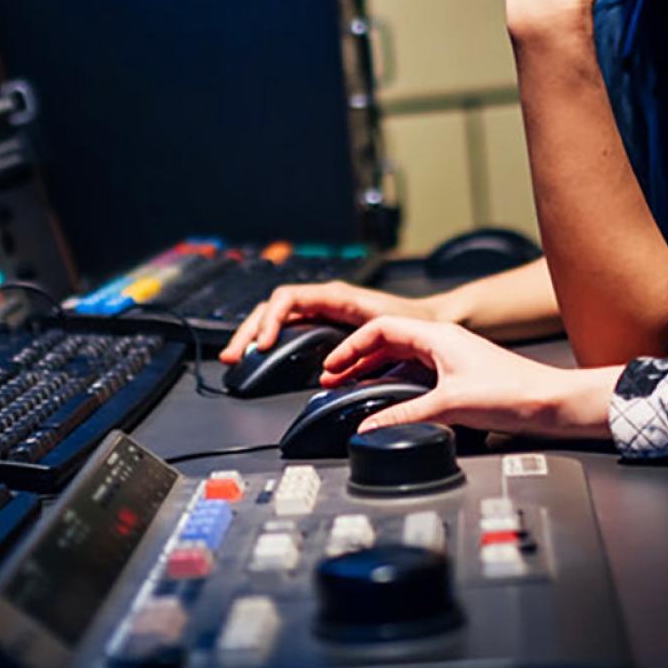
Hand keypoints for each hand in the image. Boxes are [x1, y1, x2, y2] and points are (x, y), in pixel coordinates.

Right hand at [218, 283, 439, 362]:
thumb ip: (361, 349)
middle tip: (232, 355)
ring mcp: (323, 310)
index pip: (288, 298)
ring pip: (277, 316)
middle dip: (249, 329)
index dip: (270, 321)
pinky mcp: (326, 324)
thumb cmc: (416, 324)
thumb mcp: (386, 334)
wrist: (435, 322)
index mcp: (337, 296)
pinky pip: (290, 327)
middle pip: (274, 307)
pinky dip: (271, 340)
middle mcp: (326, 299)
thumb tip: (330, 371)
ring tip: (237, 357)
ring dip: (255, 334)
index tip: (262, 346)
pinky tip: (261, 358)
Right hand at [320, 316, 616, 438]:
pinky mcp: (460, 376)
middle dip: (358, 358)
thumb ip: (405, 415)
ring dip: (375, 370)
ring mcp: (452, 358)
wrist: (552, 403)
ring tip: (352, 386)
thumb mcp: (451, 405)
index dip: (352, 346)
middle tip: (333, 377)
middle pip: (389, 340)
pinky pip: (417, 373)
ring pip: (402, 357)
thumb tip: (371, 427)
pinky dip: (395, 382)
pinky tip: (389, 399)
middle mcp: (444, 341)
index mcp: (439, 335)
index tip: (332, 365)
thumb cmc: (513, 392)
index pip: (382, 328)